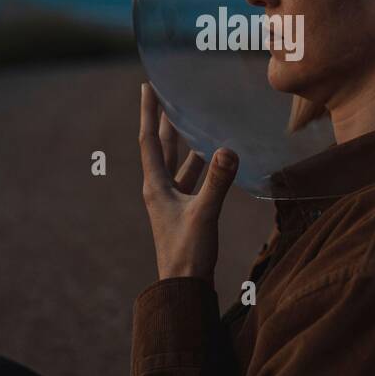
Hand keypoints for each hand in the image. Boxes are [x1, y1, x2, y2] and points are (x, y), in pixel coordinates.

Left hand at [139, 81, 238, 284]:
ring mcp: (172, 201)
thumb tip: (227, 149)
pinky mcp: (185, 211)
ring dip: (182, 140)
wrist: (184, 288)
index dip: (149, 112)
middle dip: (163, 120)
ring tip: (188, 116)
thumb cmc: (188, 253)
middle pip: (160, 146)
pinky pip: (191, 178)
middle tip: (165, 93)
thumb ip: (217, 182)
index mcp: (156, 186)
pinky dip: (199, 164)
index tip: (147, 87)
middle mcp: (160, 190)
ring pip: (177, 162)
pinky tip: (211, 156)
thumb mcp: (204, 214)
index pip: (150, 141)